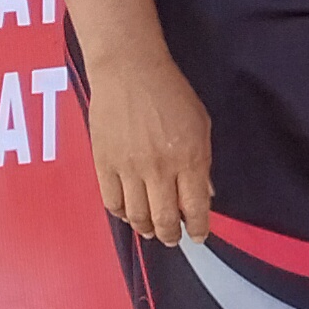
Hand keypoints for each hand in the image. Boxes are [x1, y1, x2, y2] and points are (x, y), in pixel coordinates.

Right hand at [85, 46, 213, 245]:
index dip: (199, 228)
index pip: (196, 208)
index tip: (198, 235)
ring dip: (146, 229)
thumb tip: (204, 194)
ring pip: (137, 216)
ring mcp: (129, 168)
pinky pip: (112, 202)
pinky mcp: (104, 163)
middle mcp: (160, 168)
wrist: (129, 71)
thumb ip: (203, 163)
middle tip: (173, 238)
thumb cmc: (171, 93)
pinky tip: (129, 212)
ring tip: (151, 229)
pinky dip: (122, 214)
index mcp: (190, 158)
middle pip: (165, 220)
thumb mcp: (201, 124)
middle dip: (171, 236)